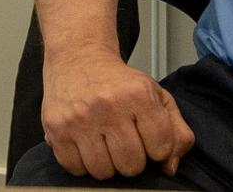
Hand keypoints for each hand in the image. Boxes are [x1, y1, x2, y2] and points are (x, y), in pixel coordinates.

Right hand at [42, 45, 194, 179]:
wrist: (80, 59)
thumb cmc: (120, 82)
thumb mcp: (155, 94)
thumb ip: (175, 128)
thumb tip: (170, 166)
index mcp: (139, 94)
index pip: (161, 147)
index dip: (158, 148)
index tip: (151, 139)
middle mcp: (110, 106)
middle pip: (132, 165)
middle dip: (133, 160)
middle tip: (127, 142)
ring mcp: (81, 120)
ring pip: (104, 173)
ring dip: (108, 164)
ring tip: (106, 142)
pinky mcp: (57, 132)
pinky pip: (76, 170)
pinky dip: (84, 164)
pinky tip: (87, 143)